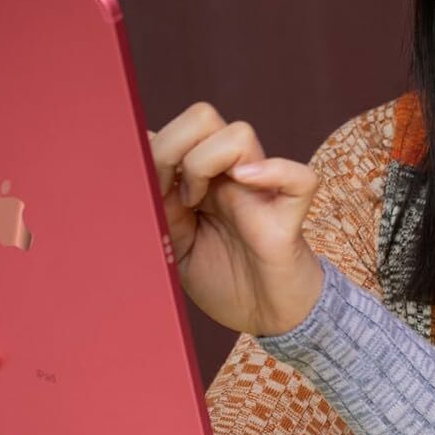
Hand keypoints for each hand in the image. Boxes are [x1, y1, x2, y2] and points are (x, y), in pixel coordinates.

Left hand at [146, 103, 324, 336]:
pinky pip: (301, 178)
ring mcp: (261, 191)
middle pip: (202, 117)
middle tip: (169, 192)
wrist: (265, 317)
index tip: (144, 186)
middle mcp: (231, 176)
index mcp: (203, 179)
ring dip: (207, 163)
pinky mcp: (288, 216)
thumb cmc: (224, 281)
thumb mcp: (174, 246)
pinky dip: (275, 172)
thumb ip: (158, 207)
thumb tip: (134, 162)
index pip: (177, 129)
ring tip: (197, 202)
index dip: (154, 149)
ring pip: (239, 134)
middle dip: (173, 149)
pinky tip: (245, 185)